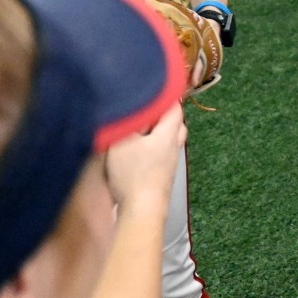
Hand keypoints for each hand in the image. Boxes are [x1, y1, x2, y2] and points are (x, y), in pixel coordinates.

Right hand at [104, 102, 185, 216]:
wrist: (143, 210)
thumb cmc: (134, 174)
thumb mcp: (122, 143)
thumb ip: (126, 122)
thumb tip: (127, 107)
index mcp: (169, 134)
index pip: (175, 108)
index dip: (166, 96)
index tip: (152, 87)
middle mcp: (173, 147)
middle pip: (174, 123)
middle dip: (161, 114)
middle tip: (143, 109)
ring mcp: (168, 163)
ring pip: (167, 140)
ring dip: (155, 132)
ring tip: (135, 130)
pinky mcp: (160, 176)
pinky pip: (159, 153)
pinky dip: (150, 147)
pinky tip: (134, 151)